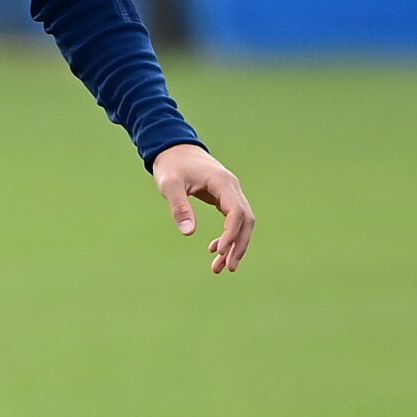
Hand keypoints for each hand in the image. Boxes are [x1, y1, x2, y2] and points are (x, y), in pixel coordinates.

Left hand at [152, 143, 254, 273]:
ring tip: (221, 267)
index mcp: (222, 182)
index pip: (237, 212)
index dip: (231, 234)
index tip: (220, 252)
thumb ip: (180, 207)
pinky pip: (234, 219)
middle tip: (227, 268)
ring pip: (242, 222)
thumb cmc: (171, 165)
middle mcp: (232, 187)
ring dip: (235, 244)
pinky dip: (228, 236)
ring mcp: (230, 192)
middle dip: (239, 245)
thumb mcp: (170, 185)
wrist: (174, 148)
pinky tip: (215, 250)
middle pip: (246, 220)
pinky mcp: (224, 197)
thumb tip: (189, 233)